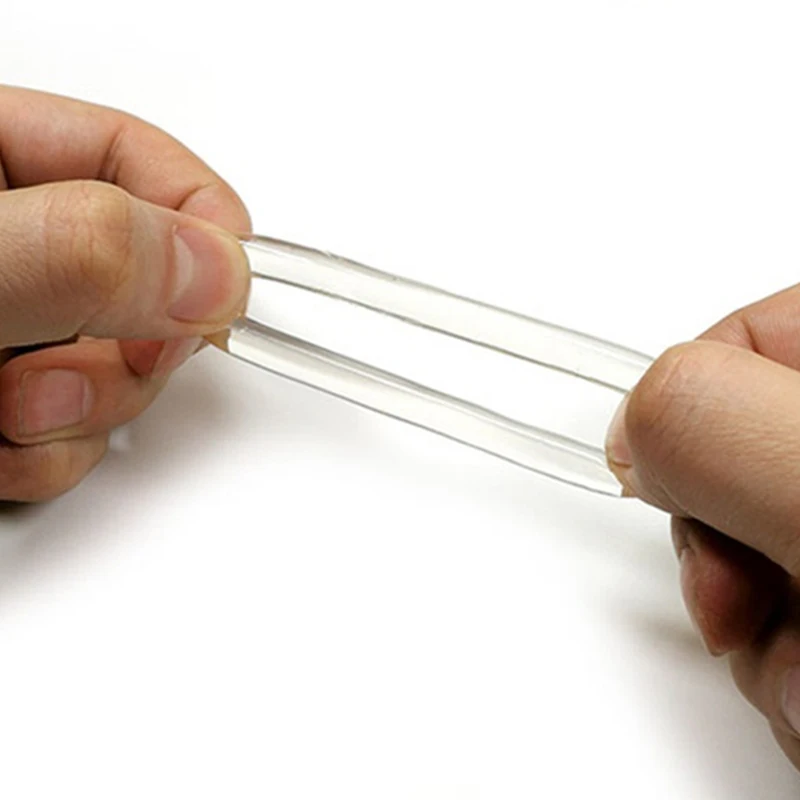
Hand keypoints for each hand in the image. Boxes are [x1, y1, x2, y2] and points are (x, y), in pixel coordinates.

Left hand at [0, 85, 250, 499]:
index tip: (231, 292)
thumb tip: (212, 270)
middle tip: (77, 370)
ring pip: (120, 371)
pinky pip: (77, 433)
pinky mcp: (5, 403)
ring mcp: (11, 330)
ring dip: (86, 414)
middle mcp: (11, 245)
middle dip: (132, 350)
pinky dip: (52, 460)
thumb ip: (77, 254)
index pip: (137, 163)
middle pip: (148, 282)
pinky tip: (1, 452)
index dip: (201, 224)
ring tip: (9, 418)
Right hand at [605, 286, 799, 768]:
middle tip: (748, 602)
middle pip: (739, 465)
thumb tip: (635, 426)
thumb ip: (713, 426)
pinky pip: (793, 627)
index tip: (659, 478)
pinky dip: (793, 679)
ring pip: (756, 558)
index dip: (687, 410)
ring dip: (759, 638)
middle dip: (720, 553)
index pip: (745, 337)